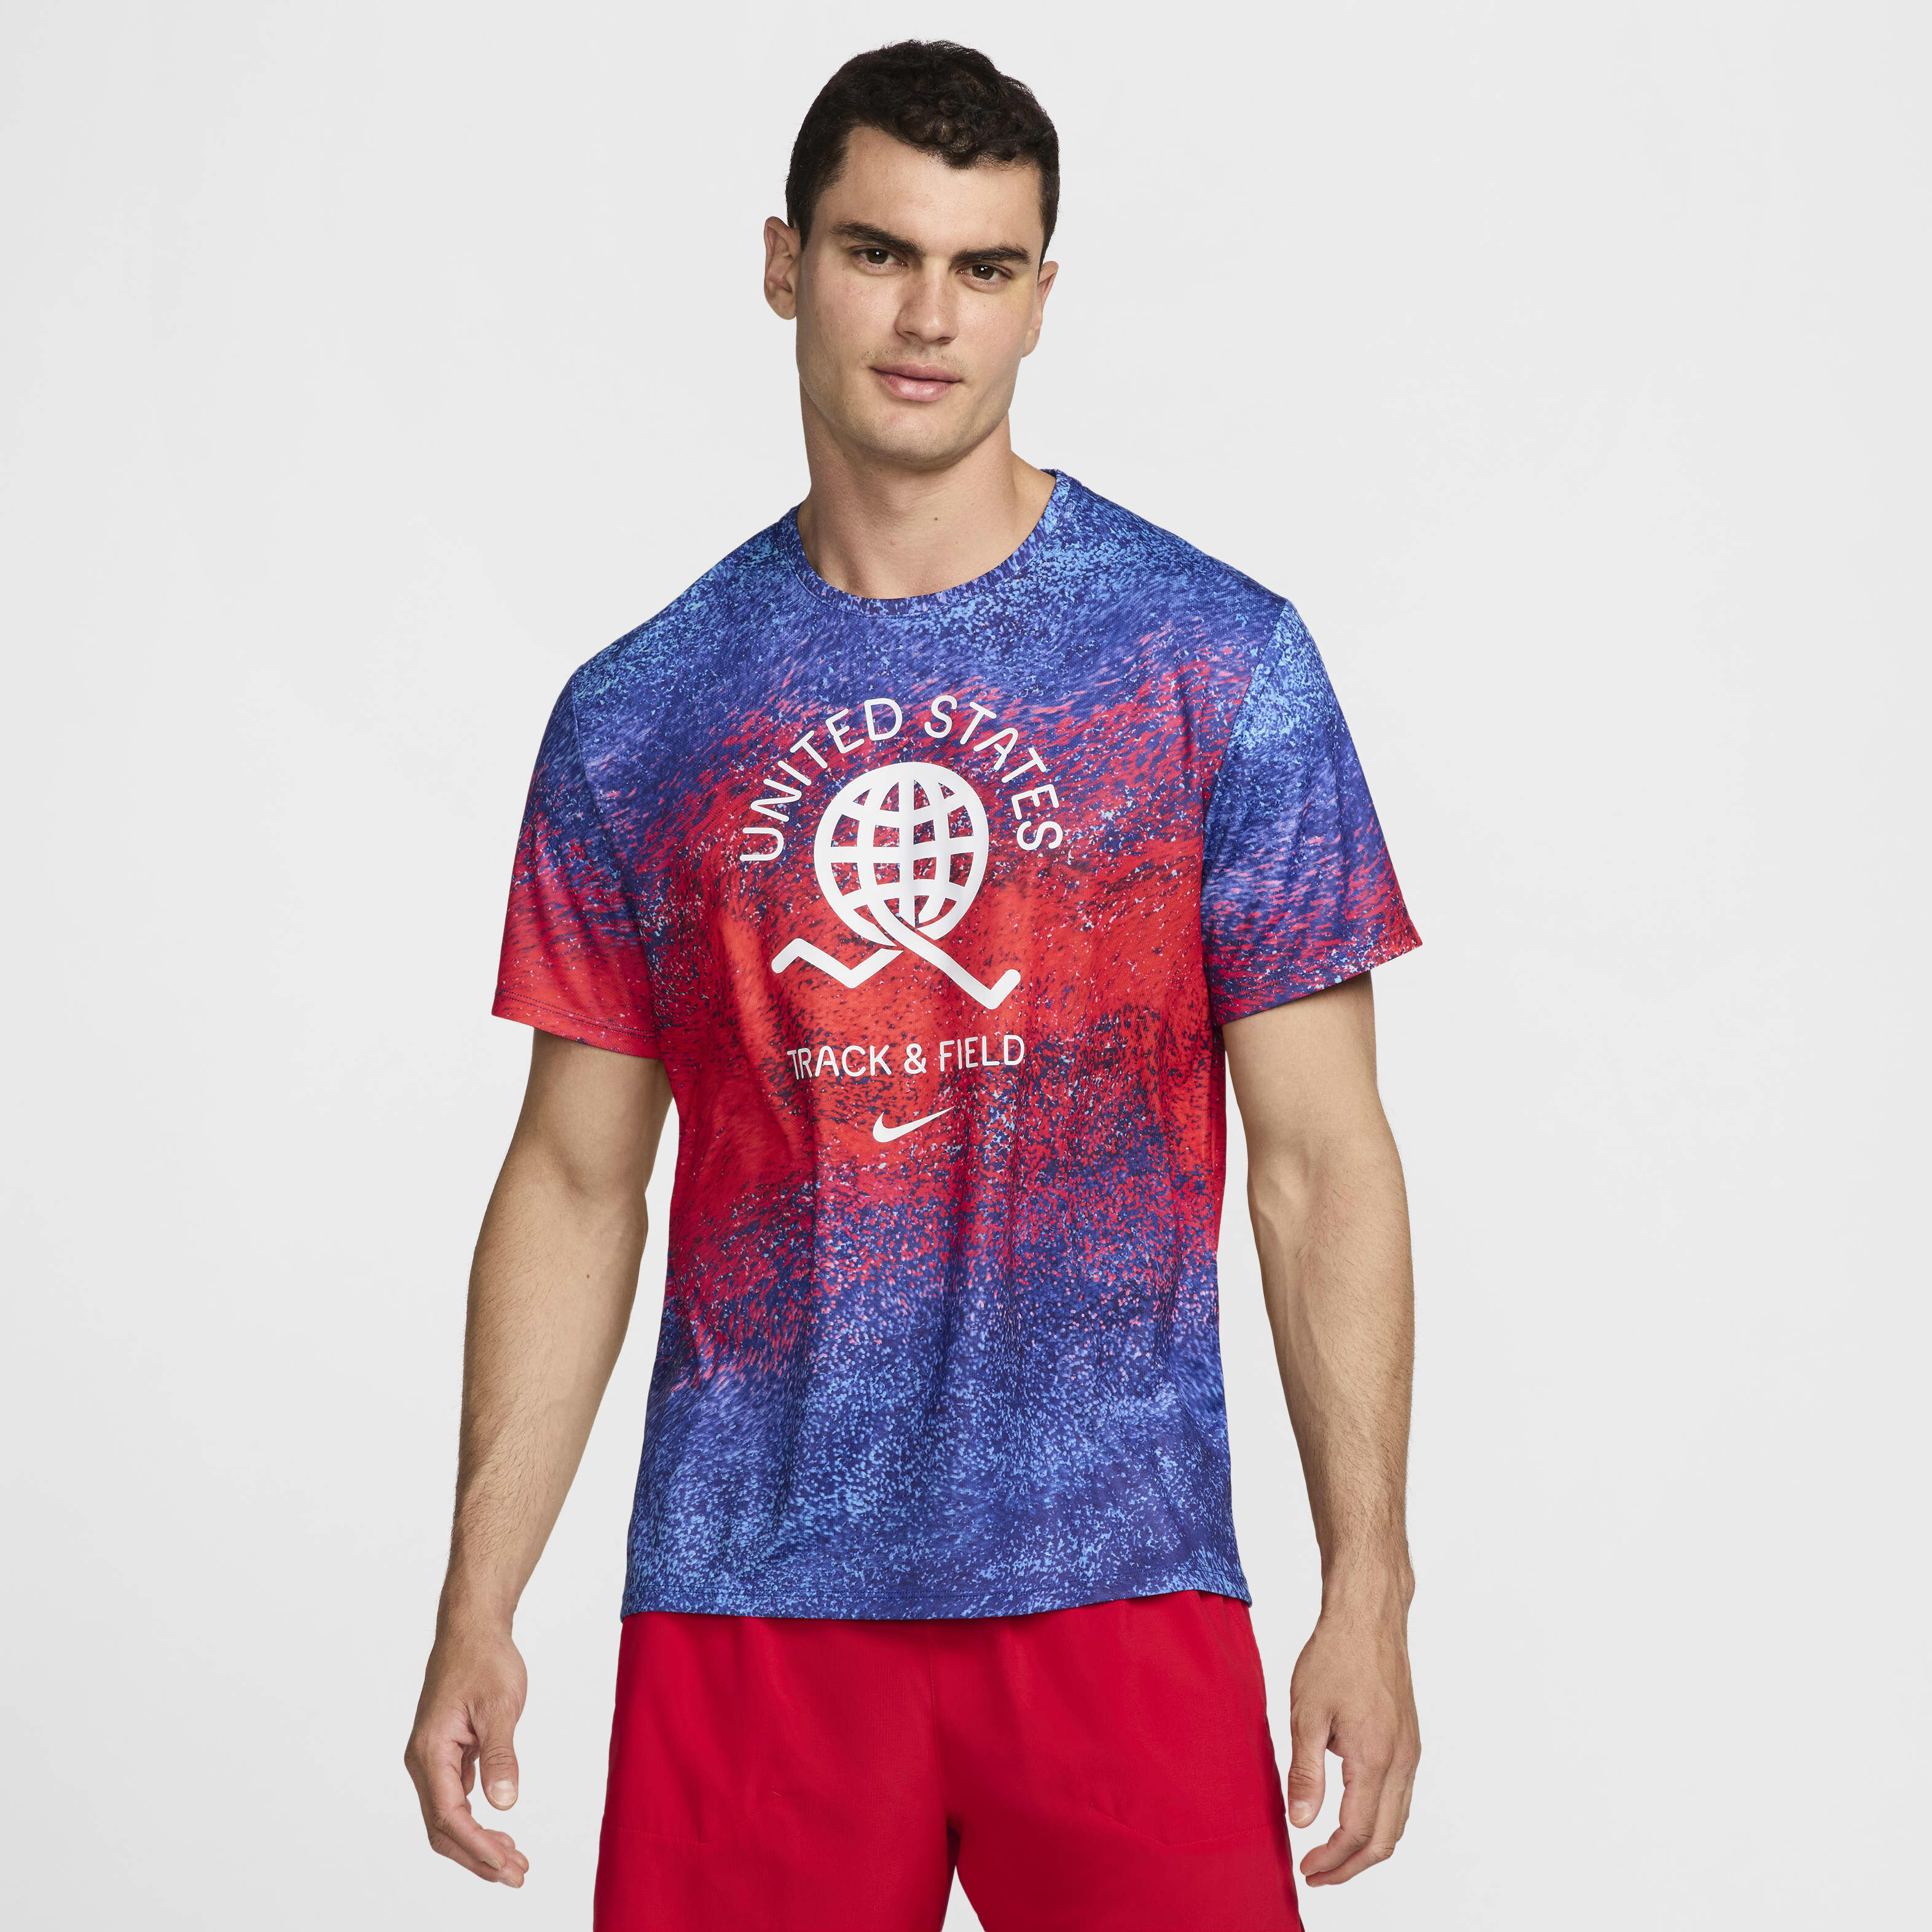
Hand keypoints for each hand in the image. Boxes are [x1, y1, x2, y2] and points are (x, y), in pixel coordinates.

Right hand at [404, 1622, 531, 1886]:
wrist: (472, 1628)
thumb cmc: (484, 1659)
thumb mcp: (500, 1705)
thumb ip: (500, 1755)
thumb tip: (504, 1804)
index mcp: (430, 1752)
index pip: (449, 1816)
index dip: (477, 1846)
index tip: (507, 1865)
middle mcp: (423, 1761)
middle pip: (443, 1828)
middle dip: (477, 1856)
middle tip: (517, 1875)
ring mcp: (432, 1758)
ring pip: (447, 1816)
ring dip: (477, 1843)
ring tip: (513, 1861)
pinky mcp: (445, 1753)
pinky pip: (454, 1798)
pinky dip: (475, 1820)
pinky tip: (499, 1830)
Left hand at [1285, 1592, 1420, 1886]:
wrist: (1368, 1617)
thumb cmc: (1335, 1656)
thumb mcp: (1306, 1713)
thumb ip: (1305, 1772)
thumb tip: (1302, 1822)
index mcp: (1375, 1757)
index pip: (1358, 1832)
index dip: (1332, 1860)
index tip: (1305, 1869)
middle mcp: (1402, 1761)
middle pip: (1385, 1839)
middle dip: (1351, 1866)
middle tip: (1317, 1874)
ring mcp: (1410, 1752)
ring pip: (1398, 1821)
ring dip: (1366, 1847)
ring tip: (1330, 1854)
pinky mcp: (1409, 1740)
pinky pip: (1400, 1797)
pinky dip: (1379, 1820)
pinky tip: (1350, 1815)